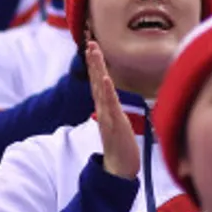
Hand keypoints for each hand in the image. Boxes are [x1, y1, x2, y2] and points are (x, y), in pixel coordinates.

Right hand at [87, 40, 138, 179]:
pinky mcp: (113, 124)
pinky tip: (103, 77)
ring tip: (94, 53)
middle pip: (96, 80)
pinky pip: (109, 104)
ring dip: (96, 69)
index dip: (95, 64)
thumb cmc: (121, 147)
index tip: (93, 47)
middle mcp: (103, 109)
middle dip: (93, 61)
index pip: (98, 82)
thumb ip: (113, 112)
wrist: (120, 169)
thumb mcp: (118, 124)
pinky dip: (106, 90)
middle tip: (90, 42)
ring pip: (100, 88)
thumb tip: (112, 102)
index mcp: (105, 108)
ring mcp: (107, 115)